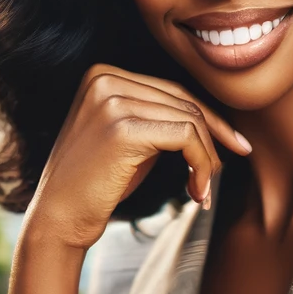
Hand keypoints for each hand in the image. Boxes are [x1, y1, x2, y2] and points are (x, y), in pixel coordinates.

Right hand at [27, 63, 251, 250]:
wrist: (58, 219)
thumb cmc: (96, 185)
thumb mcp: (128, 139)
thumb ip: (157, 118)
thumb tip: (213, 119)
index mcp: (102, 74)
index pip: (172, 90)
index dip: (208, 119)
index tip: (233, 145)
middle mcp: (105, 79)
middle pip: (184, 102)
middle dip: (213, 139)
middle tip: (219, 175)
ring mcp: (111, 100)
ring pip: (190, 120)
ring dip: (207, 159)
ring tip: (202, 191)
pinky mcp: (122, 128)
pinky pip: (186, 137)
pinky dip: (201, 164)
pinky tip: (196, 191)